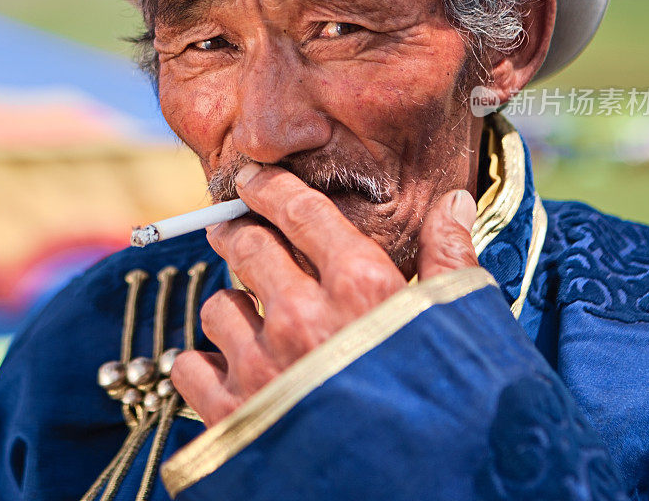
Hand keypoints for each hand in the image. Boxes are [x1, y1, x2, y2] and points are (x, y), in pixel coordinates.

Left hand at [171, 163, 478, 426]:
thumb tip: (452, 201)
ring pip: (218, 304)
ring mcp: (263, 368)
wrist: (423, 499)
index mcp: (361, 288)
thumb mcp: (459, 327)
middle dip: (236, 230)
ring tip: (250, 320)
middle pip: (248, 246)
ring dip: (231, 306)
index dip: (271, 187)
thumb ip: (450, 258)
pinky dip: (205, 363)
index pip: (303, 212)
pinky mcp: (231, 415)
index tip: (252, 179)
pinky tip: (231, 371)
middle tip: (231, 229)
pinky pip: (190, 364)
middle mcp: (304, 318)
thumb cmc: (447, 415)